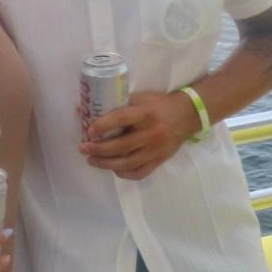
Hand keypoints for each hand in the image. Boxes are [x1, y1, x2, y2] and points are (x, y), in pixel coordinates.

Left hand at [80, 90, 199, 180]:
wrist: (187, 116)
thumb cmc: (159, 104)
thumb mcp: (141, 98)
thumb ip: (117, 103)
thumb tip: (85, 108)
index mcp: (145, 113)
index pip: (120, 119)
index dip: (102, 126)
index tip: (89, 131)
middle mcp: (151, 133)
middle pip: (121, 145)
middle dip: (98, 149)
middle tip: (84, 149)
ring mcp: (156, 150)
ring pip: (127, 162)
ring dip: (106, 164)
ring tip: (92, 160)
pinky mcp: (159, 160)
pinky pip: (139, 172)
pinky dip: (124, 173)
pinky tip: (113, 169)